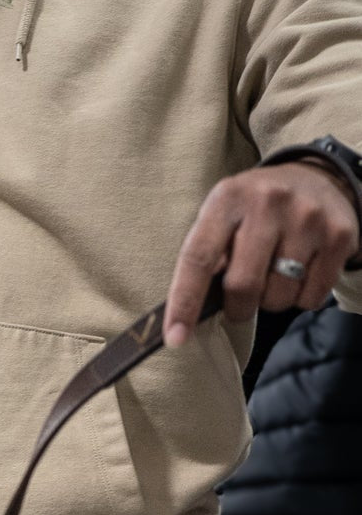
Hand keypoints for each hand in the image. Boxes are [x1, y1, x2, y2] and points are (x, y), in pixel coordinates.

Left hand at [165, 161, 359, 345]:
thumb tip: (189, 310)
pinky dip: (300, 298)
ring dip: (270, 302)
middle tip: (239, 304)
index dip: (184, 302)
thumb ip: (207, 254)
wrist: (317, 177)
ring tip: (273, 278)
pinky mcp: (340, 236)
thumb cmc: (254, 208)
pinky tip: (299, 274)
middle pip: (242, 285)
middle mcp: (268, 204)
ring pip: (279, 297)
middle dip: (237, 308)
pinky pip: (311, 297)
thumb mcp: (223, 215)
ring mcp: (308, 219)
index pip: (198, 258)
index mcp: (228, 199)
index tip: (175, 337)